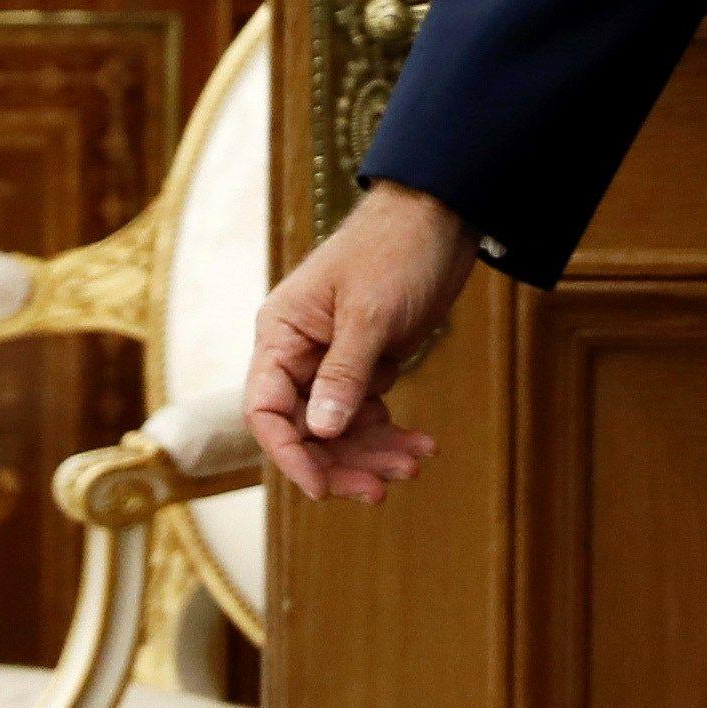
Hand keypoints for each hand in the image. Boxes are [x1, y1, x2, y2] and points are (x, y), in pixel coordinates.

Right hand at [241, 180, 472, 502]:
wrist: (440, 218)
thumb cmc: (395, 250)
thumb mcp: (370, 313)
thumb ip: (344, 373)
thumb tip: (321, 433)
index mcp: (282, 334)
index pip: (266, 410)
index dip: (289, 454)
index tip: (320, 488)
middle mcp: (300, 354)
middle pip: (305, 431)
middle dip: (340, 463)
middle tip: (380, 489)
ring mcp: (333, 363)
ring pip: (340, 431)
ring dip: (373, 454)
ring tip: (414, 464)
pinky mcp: (367, 367)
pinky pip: (368, 416)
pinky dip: (392, 435)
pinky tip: (423, 446)